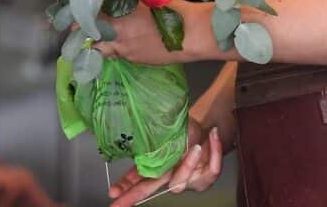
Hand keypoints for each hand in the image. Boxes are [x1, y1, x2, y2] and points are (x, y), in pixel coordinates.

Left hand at [93, 0, 204, 65]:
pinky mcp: (137, 61)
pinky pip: (120, 55)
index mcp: (119, 20)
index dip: (82, 20)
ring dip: (103, 44)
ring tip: (102, 38)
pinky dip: (117, 49)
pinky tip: (124, 42)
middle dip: (89, 36)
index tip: (74, 19)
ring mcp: (127, 53)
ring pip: (106, 51)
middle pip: (94, 41)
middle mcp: (118, 39)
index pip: (92, 21)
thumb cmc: (172, 10)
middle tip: (85, 30)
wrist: (191, 35)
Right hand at [107, 118, 224, 206]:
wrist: (211, 126)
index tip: (112, 193)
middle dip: (132, 196)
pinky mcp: (204, 180)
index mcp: (157, 164)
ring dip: (188, 163)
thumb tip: (140, 128)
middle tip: (117, 204)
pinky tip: (212, 136)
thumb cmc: (188, 130)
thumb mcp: (171, 128)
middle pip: (147, 189)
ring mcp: (185, 181)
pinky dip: (214, 152)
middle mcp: (168, 176)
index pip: (136, 177)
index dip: (124, 186)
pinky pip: (209, 172)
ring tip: (196, 146)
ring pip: (179, 184)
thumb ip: (157, 136)